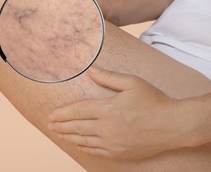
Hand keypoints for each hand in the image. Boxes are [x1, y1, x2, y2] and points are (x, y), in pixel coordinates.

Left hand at [48, 66, 184, 159]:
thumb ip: (108, 77)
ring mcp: (112, 142)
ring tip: (58, 134)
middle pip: (77, 127)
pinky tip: (78, 144)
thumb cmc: (153, 101)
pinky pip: (96, 151)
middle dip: (61, 125)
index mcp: (107, 109)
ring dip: (68, 137)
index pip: (78, 111)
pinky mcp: (119, 152)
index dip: (62, 113)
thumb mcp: (132, 83)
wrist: (173, 125)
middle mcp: (106, 127)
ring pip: (83, 140)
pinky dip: (84, 147)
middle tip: (49, 125)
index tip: (51, 114)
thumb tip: (91, 71)